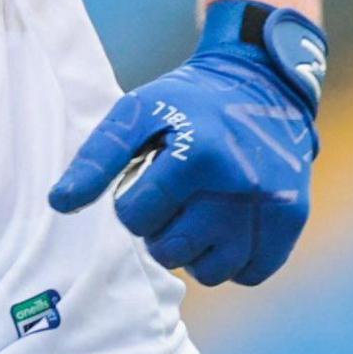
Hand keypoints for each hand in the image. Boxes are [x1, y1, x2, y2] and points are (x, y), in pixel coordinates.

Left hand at [50, 1, 323, 287]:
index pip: (136, 219)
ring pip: (213, 271)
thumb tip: (60, 205)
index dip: (132, 203)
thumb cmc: (188, 102)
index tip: (147, 178)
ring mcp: (271, 202)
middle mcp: (240, 182)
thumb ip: (96, 158)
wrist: (262, 81)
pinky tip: (228, 227)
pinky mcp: (293, 217)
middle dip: (161, 231)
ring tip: (200, 214)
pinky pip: (252, 272)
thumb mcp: (136, 113)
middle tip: (174, 198)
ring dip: (197, 252)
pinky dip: (236, 260)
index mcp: (197, 153)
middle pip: (172, 251)